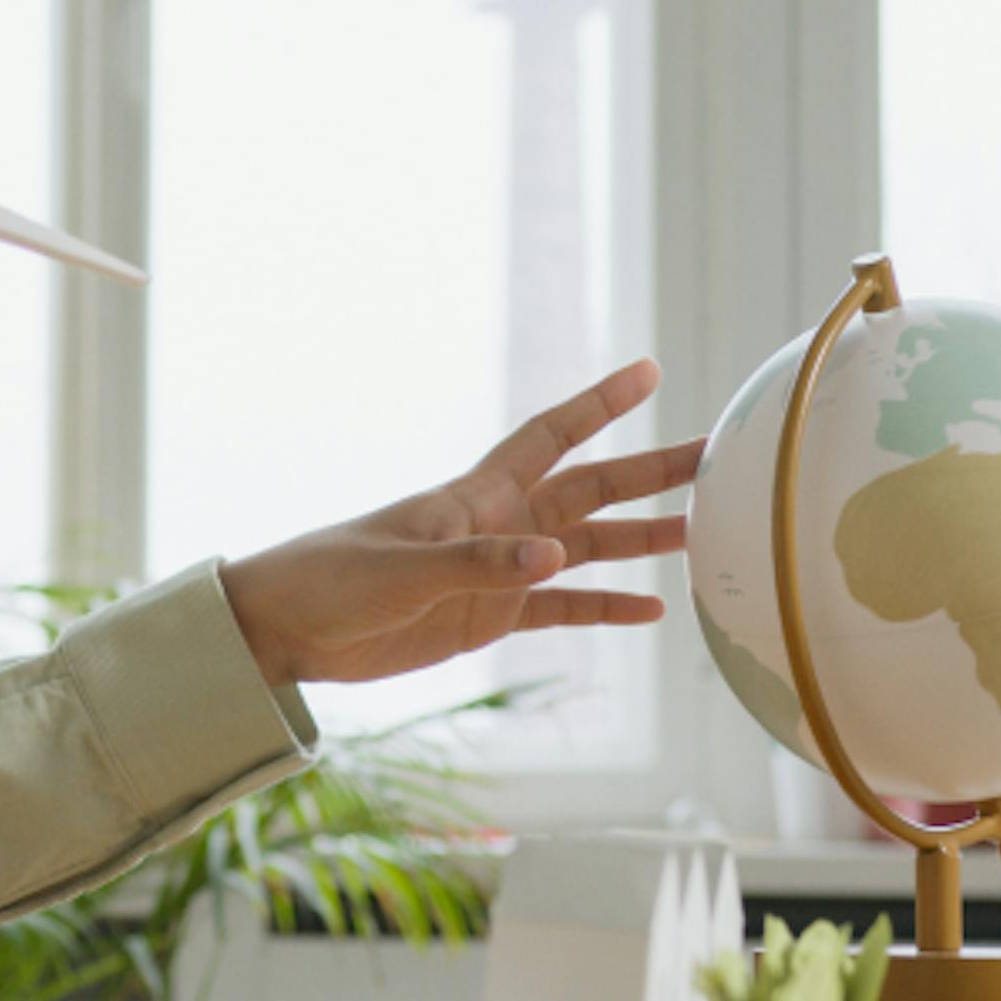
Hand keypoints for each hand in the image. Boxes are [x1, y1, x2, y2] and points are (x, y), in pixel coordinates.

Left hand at [216, 357, 702, 687]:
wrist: (287, 629)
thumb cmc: (331, 581)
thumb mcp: (402, 572)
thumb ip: (478, 565)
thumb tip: (554, 557)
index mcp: (474, 496)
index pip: (550, 436)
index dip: (599, 403)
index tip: (650, 371)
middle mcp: (497, 525)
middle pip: (587, 490)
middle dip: (648, 473)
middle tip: (713, 459)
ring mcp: (497, 571)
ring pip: (585, 548)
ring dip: (639, 542)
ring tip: (700, 533)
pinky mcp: (487, 617)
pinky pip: (561, 607)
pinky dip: (605, 608)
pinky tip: (651, 612)